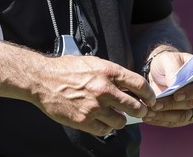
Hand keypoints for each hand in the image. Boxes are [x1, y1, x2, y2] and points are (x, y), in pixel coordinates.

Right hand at [34, 55, 155, 136]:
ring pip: (121, 121)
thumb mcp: (92, 63)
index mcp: (107, 71)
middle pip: (135, 107)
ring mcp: (95, 107)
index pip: (139, 85)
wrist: (42, 80)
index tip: (150, 99)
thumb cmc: (66, 69)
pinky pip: (106, 130)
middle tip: (137, 111)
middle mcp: (104, 89)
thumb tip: (129, 86)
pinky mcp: (85, 121)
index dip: (149, 94)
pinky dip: (105, 126)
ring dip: (120, 119)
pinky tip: (99, 119)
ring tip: (112, 114)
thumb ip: (110, 74)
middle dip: (139, 110)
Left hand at [143, 51, 192, 126]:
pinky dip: (163, 120)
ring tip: (149, 112)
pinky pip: (177, 121)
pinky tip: (150, 117)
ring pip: (185, 115)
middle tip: (155, 105)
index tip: (176, 95)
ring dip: (166, 115)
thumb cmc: (167, 62)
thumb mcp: (167, 59)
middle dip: (173, 105)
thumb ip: (172, 69)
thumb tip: (173, 85)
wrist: (161, 70)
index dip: (192, 92)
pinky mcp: (189, 115)